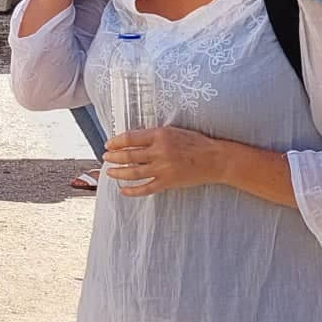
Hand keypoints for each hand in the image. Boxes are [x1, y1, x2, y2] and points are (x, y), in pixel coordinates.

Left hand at [103, 127, 226, 195]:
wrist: (216, 159)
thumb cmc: (195, 142)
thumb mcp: (172, 131)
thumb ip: (153, 135)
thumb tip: (131, 139)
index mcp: (159, 135)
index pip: (130, 138)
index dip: (116, 142)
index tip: (108, 144)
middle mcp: (159, 152)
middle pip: (129, 156)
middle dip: (113, 157)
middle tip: (105, 157)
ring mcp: (163, 168)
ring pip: (134, 172)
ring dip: (118, 173)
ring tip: (109, 171)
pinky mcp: (169, 182)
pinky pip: (146, 188)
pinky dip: (133, 190)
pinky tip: (123, 190)